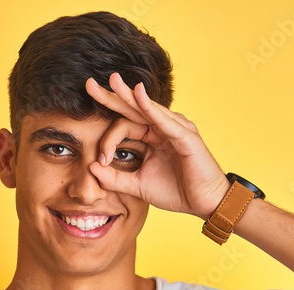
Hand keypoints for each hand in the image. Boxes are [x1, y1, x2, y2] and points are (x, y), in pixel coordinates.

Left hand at [85, 72, 229, 218]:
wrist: (204, 203)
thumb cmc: (177, 191)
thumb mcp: (138, 186)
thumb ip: (114, 178)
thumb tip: (90, 168)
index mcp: (151, 136)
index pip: (124, 125)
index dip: (107, 139)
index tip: (100, 159)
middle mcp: (162, 127)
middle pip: (133, 107)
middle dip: (111, 96)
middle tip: (89, 84)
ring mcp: (175, 128)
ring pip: (147, 108)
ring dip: (129, 95)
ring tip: (112, 81)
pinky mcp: (185, 135)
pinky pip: (164, 119)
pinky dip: (150, 107)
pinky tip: (138, 94)